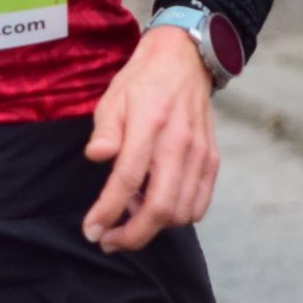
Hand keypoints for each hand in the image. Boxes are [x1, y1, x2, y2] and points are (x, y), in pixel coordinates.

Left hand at [82, 27, 221, 252]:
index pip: (126, 180)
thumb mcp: (112, 99)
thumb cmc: (141, 82)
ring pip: (181, 212)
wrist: (184, 61)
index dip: (107, 212)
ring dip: (154, 227)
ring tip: (131, 217)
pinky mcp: (211, 159)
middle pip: (160, 208)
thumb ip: (105, 132)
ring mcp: (199, 153)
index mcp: (149, 125)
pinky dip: (179, 217)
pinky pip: (200, 203)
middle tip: (109, 241)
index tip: (91, 231)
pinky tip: (158, 208)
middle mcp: (179, 143)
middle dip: (132, 235)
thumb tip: (97, 157)